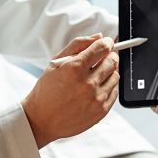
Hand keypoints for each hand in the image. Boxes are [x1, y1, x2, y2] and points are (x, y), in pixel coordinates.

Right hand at [21, 33, 118, 148]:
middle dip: (108, 57)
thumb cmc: (47, 90)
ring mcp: (96, 99)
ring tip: (94, 76)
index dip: (106, 43)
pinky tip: (95, 90)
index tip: (105, 44)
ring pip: (116, 76)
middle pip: (112, 61)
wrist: (41, 120)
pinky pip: (115, 92)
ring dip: (108, 72)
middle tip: (99, 60)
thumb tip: (98, 37)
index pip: (103, 47)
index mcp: (74, 69)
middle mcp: (87, 84)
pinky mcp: (101, 111)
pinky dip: (108, 87)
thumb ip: (78, 45)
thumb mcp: (56, 62)